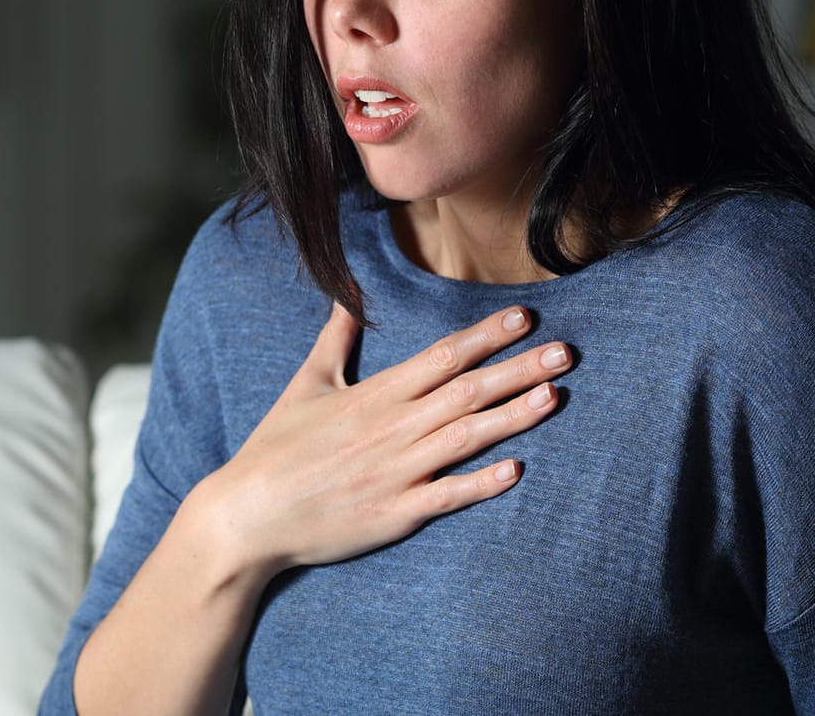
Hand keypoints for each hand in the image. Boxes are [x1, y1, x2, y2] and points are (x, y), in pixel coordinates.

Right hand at [190, 303, 571, 577]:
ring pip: (466, 438)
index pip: (442, 356)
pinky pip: (447, 496)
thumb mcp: (304, 386)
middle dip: (519, 369)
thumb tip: (348, 299)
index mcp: (374, 395)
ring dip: (513, 416)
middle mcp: (392, 428)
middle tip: (567, 352)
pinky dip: (481, 484)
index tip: (525, 318)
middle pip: (467, 391)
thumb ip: (334, 341)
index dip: (486, 336)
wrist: (247, 515)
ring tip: (554, 396)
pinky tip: (516, 470)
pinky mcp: (395, 513)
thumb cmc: (275, 449)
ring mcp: (396, 472)